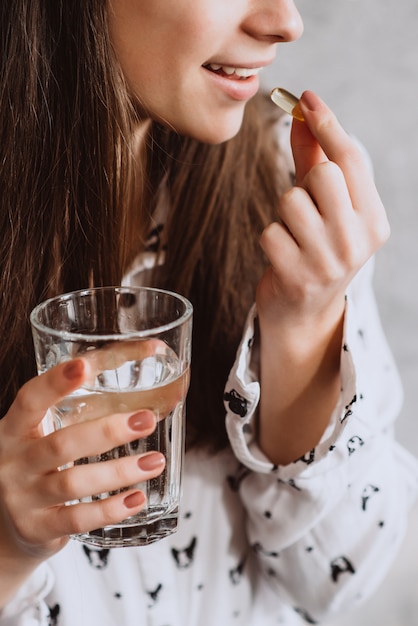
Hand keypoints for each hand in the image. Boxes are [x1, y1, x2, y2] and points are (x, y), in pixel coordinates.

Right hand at [0, 359, 163, 562]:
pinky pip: (78, 519)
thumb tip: (153, 396)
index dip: (55, 382)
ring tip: (155, 461)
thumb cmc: (37, 467)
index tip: (85, 365)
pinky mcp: (37, 528)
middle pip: (62, 444)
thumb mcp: (43, 436)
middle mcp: (13, 462)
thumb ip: (80, 415)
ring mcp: (22, 498)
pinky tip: (137, 498)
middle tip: (147, 419)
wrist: (5, 524)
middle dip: (108, 431)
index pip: (30, 400)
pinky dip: (110, 509)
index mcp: (15, 429)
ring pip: (74, 483)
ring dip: (120, 471)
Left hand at [257, 90, 388, 330]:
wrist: (303, 314)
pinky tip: (282, 256)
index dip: (328, 124)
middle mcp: (357, 241)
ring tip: (295, 237)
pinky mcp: (297, 277)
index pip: (352, 160)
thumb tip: (301, 112)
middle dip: (305, 183)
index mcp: (374, 221)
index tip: (307, 98)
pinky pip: (269, 231)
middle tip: (307, 207)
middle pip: (323, 174)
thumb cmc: (315, 250)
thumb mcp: (326, 209)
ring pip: (291, 201)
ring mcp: (328, 262)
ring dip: (284, 215)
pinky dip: (270, 238)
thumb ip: (315, 160)